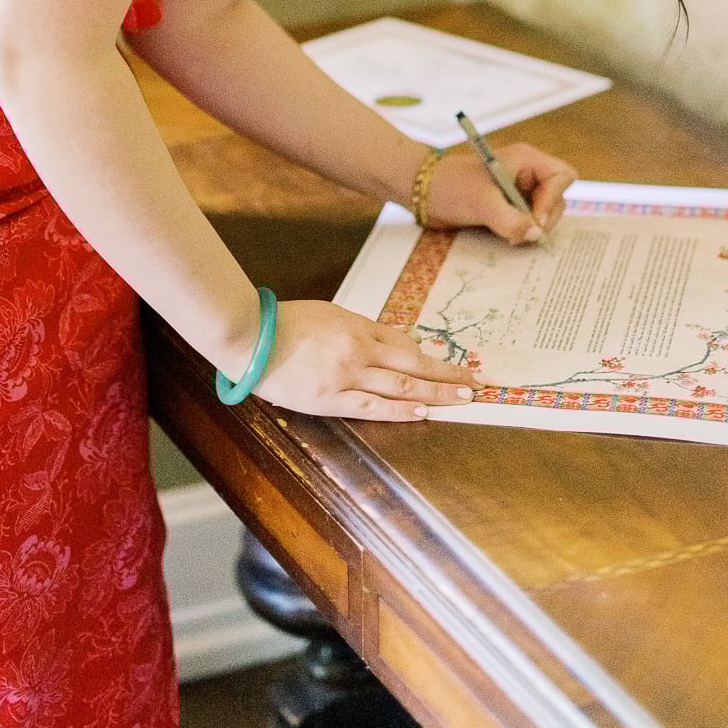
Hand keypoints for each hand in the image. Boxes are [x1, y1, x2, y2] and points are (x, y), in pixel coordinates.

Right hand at [251, 299, 483, 418]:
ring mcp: (346, 376)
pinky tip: (422, 412)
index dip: (435, 356)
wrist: (251, 338)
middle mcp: (358, 350)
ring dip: (435, 393)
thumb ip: (360, 331)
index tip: (459, 364)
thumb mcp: (331, 315)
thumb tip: (392, 346)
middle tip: (476, 383)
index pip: (407, 343)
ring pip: (401, 386)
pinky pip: (373, 407)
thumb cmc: (287, 322)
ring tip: (462, 399)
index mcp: (357, 326)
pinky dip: (400, 409)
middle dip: (448, 376)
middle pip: (413, 364)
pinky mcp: (330, 399)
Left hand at [419, 141, 575, 244]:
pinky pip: (528, 221)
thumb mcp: (481, 202)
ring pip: (544, 213)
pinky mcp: (509, 206)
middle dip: (544, 218)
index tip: (535, 218)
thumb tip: (536, 234)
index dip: (554, 199)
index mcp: (526, 160)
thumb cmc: (450, 186)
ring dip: (532, 227)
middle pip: (557, 197)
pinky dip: (522, 231)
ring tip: (511, 235)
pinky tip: (506, 236)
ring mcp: (519, 190)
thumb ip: (511, 220)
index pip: (562, 176)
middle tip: (523, 232)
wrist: (423, 192)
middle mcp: (527, 173)